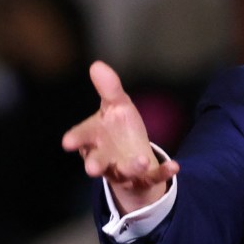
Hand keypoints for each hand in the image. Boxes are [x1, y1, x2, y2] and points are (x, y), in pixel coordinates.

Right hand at [61, 61, 178, 213]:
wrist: (133, 156)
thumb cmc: (118, 129)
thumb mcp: (117, 106)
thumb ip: (109, 89)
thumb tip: (96, 64)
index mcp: (94, 139)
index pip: (83, 137)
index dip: (76, 139)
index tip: (68, 142)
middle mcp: (105, 158)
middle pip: (98, 162)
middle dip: (95, 164)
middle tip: (92, 169)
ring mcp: (124, 171)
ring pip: (125, 172)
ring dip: (132, 167)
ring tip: (141, 162)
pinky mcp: (143, 179)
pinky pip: (153, 177)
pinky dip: (163, 172)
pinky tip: (175, 166)